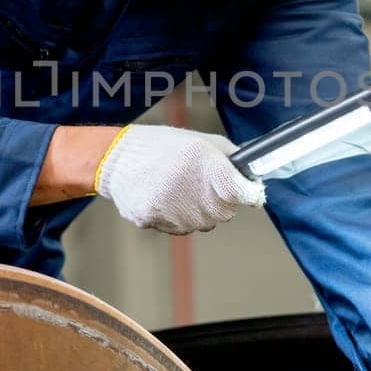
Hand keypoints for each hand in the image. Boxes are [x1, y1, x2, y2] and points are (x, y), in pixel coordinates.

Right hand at [95, 124, 265, 234]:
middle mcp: (192, 191)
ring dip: (199, 211)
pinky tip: (166, 198)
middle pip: (226, 213)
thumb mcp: (203, 142)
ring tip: (180, 188)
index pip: (243, 193)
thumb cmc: (163, 146)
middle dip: (221, 201)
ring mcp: (173, 211)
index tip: (249, 191)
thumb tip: (252, 177)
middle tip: (203, 184)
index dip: (249, 193)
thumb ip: (232, 159)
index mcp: (206, 165)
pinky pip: (180, 228)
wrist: (118, 157)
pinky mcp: (155, 222)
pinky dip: (178, 217)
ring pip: (204, 224)